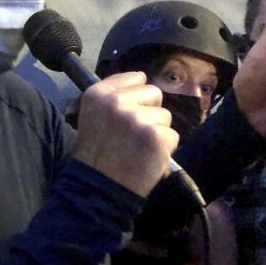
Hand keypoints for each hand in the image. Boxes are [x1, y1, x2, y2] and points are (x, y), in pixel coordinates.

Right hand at [74, 72, 178, 197]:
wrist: (99, 188)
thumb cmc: (97, 154)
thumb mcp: (92, 115)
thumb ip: (114, 96)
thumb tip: (143, 79)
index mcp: (98, 94)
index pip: (135, 77)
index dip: (136, 97)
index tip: (127, 113)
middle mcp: (116, 102)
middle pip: (154, 93)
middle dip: (149, 112)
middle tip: (133, 134)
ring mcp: (136, 118)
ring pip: (164, 116)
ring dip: (156, 132)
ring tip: (138, 149)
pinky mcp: (155, 136)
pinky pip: (172, 135)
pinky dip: (164, 150)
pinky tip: (147, 158)